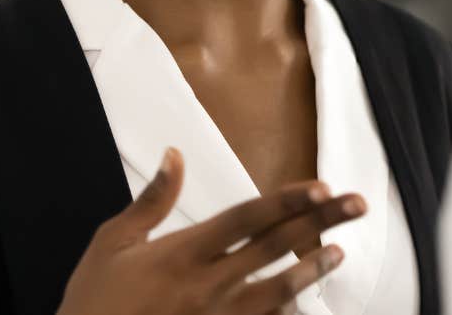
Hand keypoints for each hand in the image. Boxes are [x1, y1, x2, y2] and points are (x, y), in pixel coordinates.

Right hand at [56, 147, 366, 314]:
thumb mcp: (113, 243)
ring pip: (277, 291)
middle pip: (274, 247)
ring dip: (312, 269)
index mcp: (184, 251)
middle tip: (357, 205)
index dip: (287, 201)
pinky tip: (305, 302)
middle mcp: (208, 284)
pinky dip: (286, 313)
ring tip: (340, 252)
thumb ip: (151, 199)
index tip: (322, 187)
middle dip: (319, 223)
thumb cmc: (94, 302)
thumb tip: (174, 153)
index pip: (247, 218)